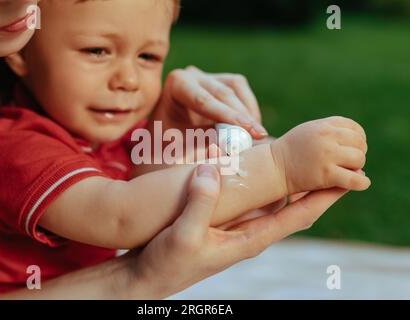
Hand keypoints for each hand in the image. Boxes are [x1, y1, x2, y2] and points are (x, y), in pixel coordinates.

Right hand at [130, 164, 347, 298]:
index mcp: (251, 240)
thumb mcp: (184, 236)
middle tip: (327, 158)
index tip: (348, 179)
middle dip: (311, 184)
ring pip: (268, 198)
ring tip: (298, 156)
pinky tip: (252, 164)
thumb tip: (212, 169)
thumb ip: (200, 203)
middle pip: (290, 205)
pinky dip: (255, 179)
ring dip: (285, 180)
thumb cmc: (167, 264)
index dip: (324, 198)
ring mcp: (235, 226)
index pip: (299, 216)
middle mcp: (248, 232)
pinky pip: (246, 195)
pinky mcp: (219, 219)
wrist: (146, 276)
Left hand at [153, 66, 267, 138]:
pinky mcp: (221, 84)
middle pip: (224, 91)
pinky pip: (241, 93)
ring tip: (257, 136)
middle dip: (243, 115)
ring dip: (249, 111)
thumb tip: (227, 148)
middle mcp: (192, 75)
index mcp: (177, 84)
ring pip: (237, 87)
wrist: (163, 143)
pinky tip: (252, 131)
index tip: (248, 130)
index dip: (227, 115)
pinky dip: (248, 111)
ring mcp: (208, 77)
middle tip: (259, 136)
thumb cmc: (167, 147)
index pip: (204, 99)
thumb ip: (203, 147)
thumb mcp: (181, 149)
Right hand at [271, 116, 370, 194]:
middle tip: (347, 163)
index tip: (351, 149)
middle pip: (360, 144)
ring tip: (345, 171)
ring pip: (359, 160)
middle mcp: (326, 137)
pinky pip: (355, 180)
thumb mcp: (311, 131)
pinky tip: (360, 184)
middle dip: (357, 154)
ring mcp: (327, 155)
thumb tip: (360, 139)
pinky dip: (362, 183)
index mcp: (324, 125)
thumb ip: (331, 130)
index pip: (355, 129)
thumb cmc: (293, 150)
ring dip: (356, 167)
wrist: (275, 166)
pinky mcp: (326, 174)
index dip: (358, 140)